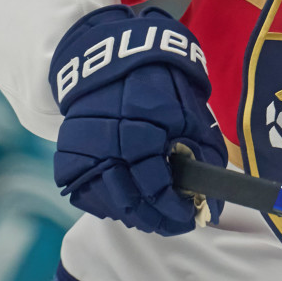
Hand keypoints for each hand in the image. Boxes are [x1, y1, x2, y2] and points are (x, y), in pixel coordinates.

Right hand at [49, 5, 226, 234]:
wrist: (118, 57)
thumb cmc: (163, 85)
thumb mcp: (191, 115)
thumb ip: (204, 159)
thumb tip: (213, 205)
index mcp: (142, 132)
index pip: (156, 189)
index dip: (175, 210)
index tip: (191, 217)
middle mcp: (107, 145)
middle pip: (130, 204)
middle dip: (157, 221)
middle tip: (175, 224)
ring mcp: (83, 151)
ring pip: (106, 203)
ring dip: (133, 215)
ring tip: (154, 215)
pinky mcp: (67, 153)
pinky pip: (85, 194)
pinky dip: (107, 204)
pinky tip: (128, 201)